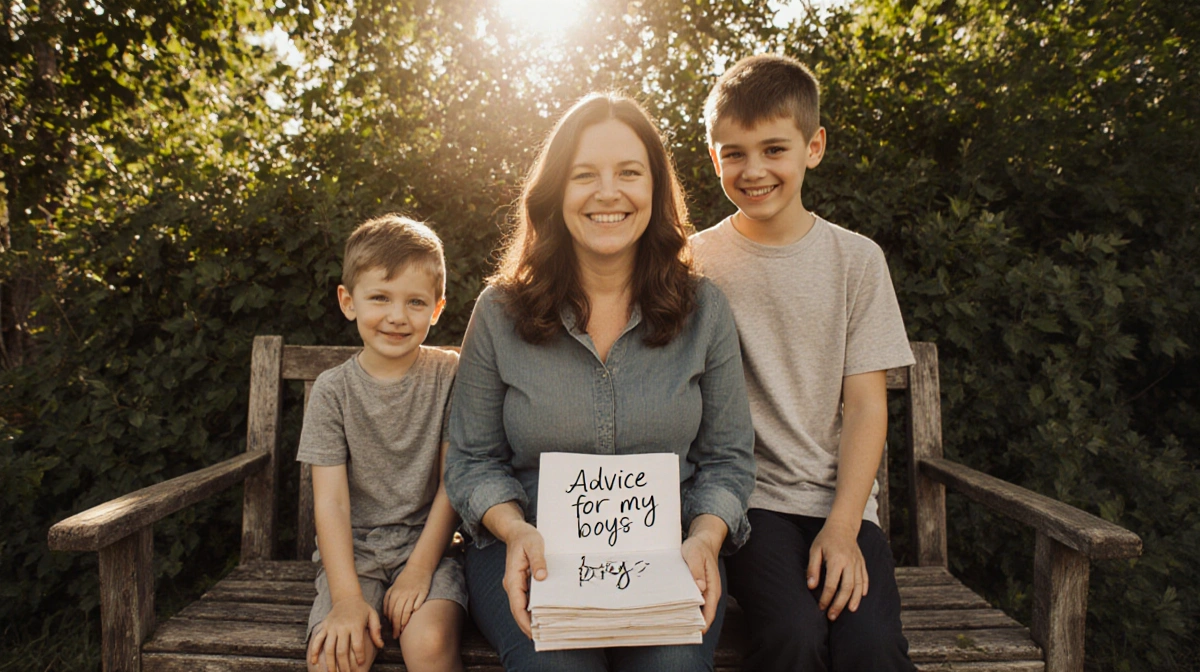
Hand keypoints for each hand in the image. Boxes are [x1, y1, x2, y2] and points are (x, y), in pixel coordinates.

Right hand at [309, 596, 382, 671]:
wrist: (346, 597)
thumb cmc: (362, 609)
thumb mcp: (373, 615)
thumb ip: (376, 630)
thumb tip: (381, 645)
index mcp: (355, 625)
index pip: (357, 644)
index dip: (359, 656)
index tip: (360, 664)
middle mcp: (342, 627)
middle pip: (341, 650)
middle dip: (344, 665)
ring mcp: (331, 627)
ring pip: (329, 648)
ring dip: (330, 662)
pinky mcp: (323, 627)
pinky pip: (317, 640)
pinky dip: (314, 651)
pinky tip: (314, 662)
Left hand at [384, 566, 432, 638]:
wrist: (418, 567)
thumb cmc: (405, 580)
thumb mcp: (393, 588)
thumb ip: (388, 601)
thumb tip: (386, 616)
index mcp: (394, 594)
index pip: (391, 612)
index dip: (390, 624)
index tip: (391, 631)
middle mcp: (402, 594)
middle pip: (397, 614)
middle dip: (396, 627)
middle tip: (396, 635)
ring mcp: (413, 593)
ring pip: (407, 611)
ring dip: (404, 622)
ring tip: (403, 630)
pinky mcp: (422, 592)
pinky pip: (418, 604)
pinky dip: (415, 612)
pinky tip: (413, 618)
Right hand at [502, 522, 546, 638]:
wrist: (516, 531)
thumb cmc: (525, 537)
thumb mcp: (534, 545)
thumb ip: (538, 561)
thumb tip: (542, 577)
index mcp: (512, 579)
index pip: (517, 606)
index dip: (524, 622)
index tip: (534, 634)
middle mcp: (512, 585)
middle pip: (519, 611)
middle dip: (529, 626)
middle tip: (545, 638)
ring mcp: (517, 585)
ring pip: (523, 607)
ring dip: (532, 619)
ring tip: (547, 632)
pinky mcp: (522, 584)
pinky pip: (527, 600)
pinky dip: (534, 610)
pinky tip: (545, 615)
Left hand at [681, 530, 721, 631]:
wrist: (703, 541)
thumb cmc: (699, 548)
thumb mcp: (695, 555)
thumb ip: (697, 570)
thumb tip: (700, 587)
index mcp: (713, 589)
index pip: (709, 613)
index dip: (702, 625)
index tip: (691, 634)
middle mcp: (709, 594)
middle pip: (702, 615)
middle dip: (690, 624)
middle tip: (674, 631)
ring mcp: (703, 593)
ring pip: (695, 610)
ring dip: (685, 617)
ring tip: (670, 624)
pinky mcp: (696, 590)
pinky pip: (690, 602)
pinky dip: (683, 607)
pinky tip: (671, 610)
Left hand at [807, 520, 867, 620]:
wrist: (843, 526)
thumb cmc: (826, 539)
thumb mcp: (814, 550)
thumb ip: (812, 568)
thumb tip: (811, 586)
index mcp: (836, 560)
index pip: (831, 584)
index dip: (826, 598)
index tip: (820, 607)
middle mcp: (849, 563)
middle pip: (846, 588)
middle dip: (839, 604)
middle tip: (832, 616)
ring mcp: (858, 563)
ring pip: (858, 586)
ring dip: (854, 600)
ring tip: (848, 611)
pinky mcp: (862, 563)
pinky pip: (865, 578)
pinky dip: (863, 589)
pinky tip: (860, 598)